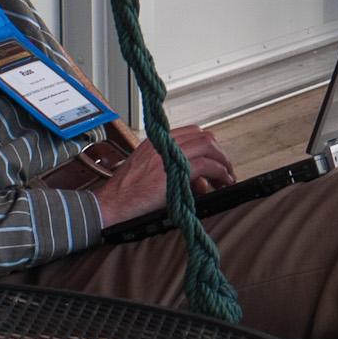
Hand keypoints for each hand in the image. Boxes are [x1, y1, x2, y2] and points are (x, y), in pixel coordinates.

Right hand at [94, 126, 236, 227]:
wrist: (110, 205)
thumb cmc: (126, 195)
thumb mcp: (150, 174)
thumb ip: (175, 172)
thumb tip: (202, 182)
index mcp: (155, 141)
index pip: (192, 132)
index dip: (209, 146)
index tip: (216, 160)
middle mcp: (162, 142)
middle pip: (203, 136)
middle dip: (219, 153)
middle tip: (226, 171)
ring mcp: (167, 154)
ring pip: (208, 146)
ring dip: (223, 162)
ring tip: (227, 178)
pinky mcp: (172, 170)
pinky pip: (206, 165)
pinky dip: (219, 172)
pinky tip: (222, 182)